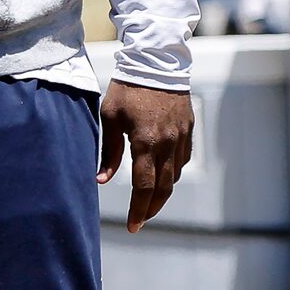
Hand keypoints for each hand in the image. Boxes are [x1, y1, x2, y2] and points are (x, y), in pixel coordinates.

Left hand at [99, 81, 192, 231]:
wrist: (156, 63)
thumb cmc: (126, 89)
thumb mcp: (109, 118)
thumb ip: (109, 152)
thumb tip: (101, 180)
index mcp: (146, 142)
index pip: (144, 186)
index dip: (138, 209)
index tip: (133, 226)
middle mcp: (168, 143)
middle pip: (164, 188)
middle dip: (151, 208)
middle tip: (140, 222)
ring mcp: (182, 137)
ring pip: (175, 176)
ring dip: (162, 193)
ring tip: (147, 204)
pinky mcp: (188, 131)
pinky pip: (182, 161)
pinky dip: (171, 174)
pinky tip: (160, 178)